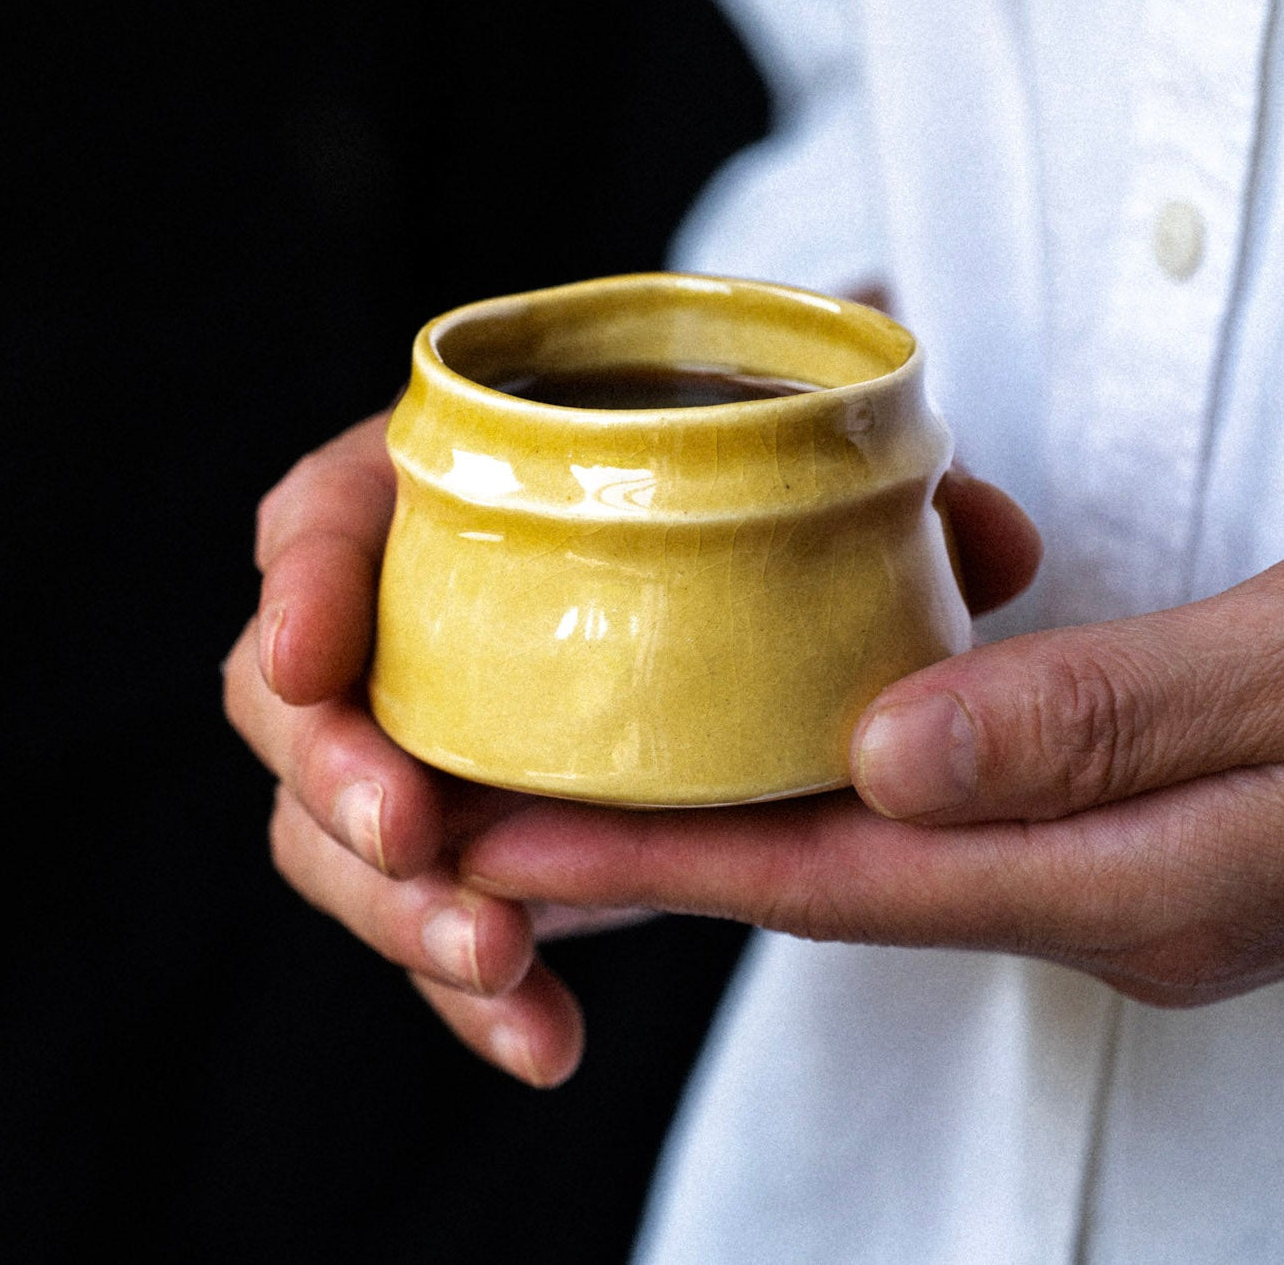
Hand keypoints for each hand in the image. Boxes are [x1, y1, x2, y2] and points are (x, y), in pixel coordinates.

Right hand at [224, 409, 1040, 1084]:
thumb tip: (991, 542)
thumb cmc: (739, 524)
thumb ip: (890, 504)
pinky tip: (545, 1041)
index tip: (310, 660)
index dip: (302, 579)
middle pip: (297, 700)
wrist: (730, 617)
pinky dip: (478, 992)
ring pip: (342, 835)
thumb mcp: (810, 492)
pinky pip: (439, 920)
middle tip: (413, 838)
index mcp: (457, 501)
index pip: (327, 512)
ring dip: (396, 910)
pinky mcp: (476, 844)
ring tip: (497, 961)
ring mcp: (435, 744)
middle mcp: (417, 627)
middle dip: (331, 776)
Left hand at [461, 563, 1283, 1014]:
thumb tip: (885, 764)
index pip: (845, 875)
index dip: (666, 859)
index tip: (507, 836)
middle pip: (825, 886)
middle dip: (646, 866)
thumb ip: (1109, 722)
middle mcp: (1100, 894)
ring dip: (710, 833)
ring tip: (562, 798)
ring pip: (862, 861)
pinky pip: (921, 827)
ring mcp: (1110, 868)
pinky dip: (809, 801)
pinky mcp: (1113, 820)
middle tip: (479, 827)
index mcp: (1138, 873)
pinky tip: (745, 762)